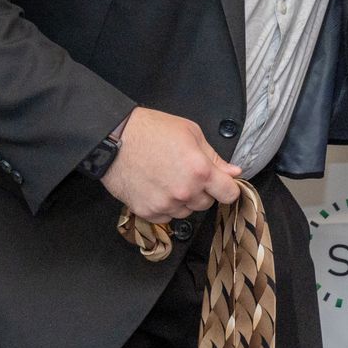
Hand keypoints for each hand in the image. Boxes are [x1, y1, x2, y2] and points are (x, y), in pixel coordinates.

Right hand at [99, 107, 241, 220]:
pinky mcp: (147, 212)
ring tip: (168, 178)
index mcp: (200, 171)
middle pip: (207, 203)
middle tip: (187, 173)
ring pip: (187, 211)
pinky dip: (165, 206)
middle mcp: (185, 192)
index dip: (228, 188)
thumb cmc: (151, 130)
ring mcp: (165, 204)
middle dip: (202, 191)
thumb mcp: (191, 133)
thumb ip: (214, 157)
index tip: (222, 184)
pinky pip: (166, 217)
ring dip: (183, 200)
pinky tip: (156, 187)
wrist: (114, 139)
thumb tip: (233, 172)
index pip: (229, 194)